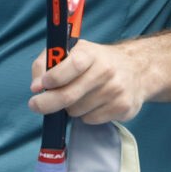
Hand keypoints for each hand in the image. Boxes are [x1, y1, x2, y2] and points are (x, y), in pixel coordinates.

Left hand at [28, 39, 158, 123]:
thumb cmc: (95, 61)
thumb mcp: (73, 51)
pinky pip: (90, 120)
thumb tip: (35, 86)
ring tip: (78, 96)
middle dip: (46, 103)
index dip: (53, 77)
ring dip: (69, 108)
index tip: (39, 86)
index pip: (73, 65)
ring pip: (76, 111)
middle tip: (35, 104)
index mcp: (91, 54)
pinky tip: (93, 103)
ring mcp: (116, 91)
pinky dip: (85, 114)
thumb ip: (47, 63)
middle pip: (69, 95)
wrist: (136, 70)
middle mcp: (106, 71)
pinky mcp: (123, 108)